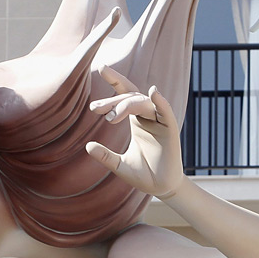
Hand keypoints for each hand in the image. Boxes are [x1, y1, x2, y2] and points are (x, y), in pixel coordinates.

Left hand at [85, 66, 183, 198]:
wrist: (161, 189)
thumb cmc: (143, 175)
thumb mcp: (118, 165)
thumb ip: (105, 156)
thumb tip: (88, 146)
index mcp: (137, 122)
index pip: (125, 95)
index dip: (116, 80)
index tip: (101, 68)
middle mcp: (148, 118)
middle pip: (131, 97)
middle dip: (113, 100)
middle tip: (94, 109)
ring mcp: (160, 123)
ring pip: (144, 103)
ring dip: (127, 105)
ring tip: (110, 116)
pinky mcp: (170, 132)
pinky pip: (166, 113)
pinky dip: (161, 102)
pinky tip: (154, 92)